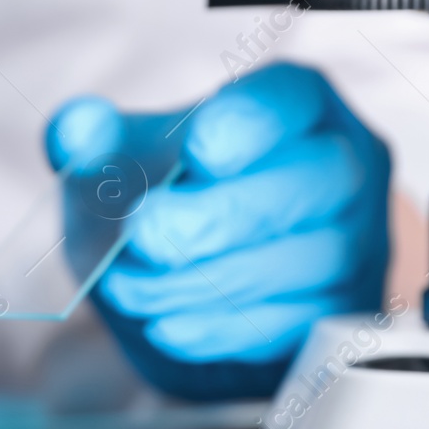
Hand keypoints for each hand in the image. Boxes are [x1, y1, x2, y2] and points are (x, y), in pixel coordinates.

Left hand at [46, 63, 388, 400]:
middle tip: (142, 235)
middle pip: (311, 183)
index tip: (196, 152)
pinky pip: (295, 326)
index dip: (250, 123)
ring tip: (129, 288)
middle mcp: (343, 168)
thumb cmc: (171, 197)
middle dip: (218, 217)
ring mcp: (354, 244)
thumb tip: (73, 132)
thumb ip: (90, 136)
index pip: (292, 98)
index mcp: (296, 106)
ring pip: (302, 263)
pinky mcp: (338, 314)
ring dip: (203, 282)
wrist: (193, 276)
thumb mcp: (122, 158)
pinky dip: (222, 330)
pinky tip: (166, 326)